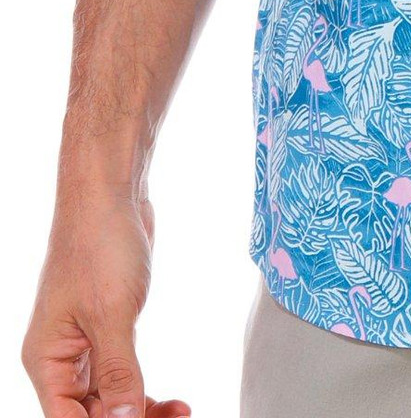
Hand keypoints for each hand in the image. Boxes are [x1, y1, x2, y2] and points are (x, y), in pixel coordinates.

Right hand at [23, 186, 190, 417]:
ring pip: (111, 399)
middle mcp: (61, 359)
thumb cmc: (99, 246)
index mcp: (48, 362)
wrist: (111, 195)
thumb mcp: (111, 314)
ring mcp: (86, 344)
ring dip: (143, 411)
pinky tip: (172, 401)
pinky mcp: (110, 328)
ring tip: (182, 412)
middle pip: (93, 415)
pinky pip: (123, 374)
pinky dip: (145, 390)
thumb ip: (118, 372)